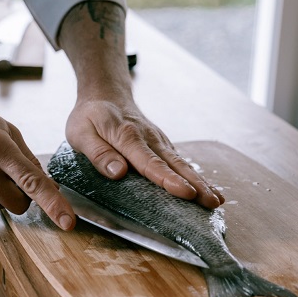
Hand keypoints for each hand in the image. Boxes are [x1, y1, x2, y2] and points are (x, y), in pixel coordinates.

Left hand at [65, 97, 223, 208]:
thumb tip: (118, 173)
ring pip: (182, 163)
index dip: (168, 180)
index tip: (186, 193)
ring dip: (201, 182)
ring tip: (216, 201)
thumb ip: (98, 153)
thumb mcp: (81, 134)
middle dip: (196, 185)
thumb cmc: (89, 116)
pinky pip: (179, 162)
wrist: (104, 93)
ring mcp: (158, 140)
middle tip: (212, 203)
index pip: (150, 163)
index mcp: (128, 137)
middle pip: (175, 164)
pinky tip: (206, 189)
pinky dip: (194, 175)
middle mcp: (149, 138)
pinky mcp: (161, 144)